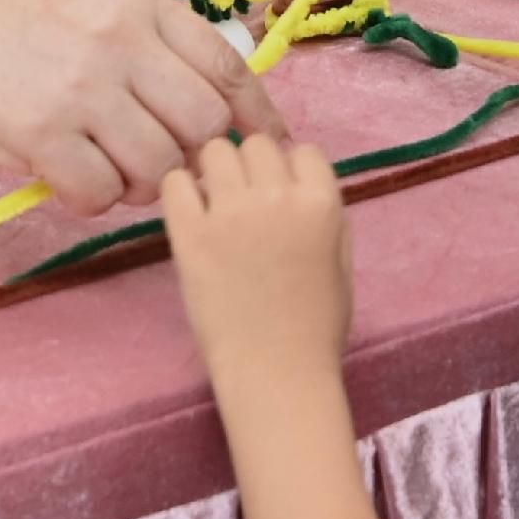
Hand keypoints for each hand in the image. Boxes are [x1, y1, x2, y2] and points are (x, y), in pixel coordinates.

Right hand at [0, 0, 285, 216]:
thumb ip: (141, 36)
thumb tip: (203, 100)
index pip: (225, 64)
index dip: (255, 115)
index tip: (264, 144)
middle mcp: (118, 35)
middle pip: (204, 124)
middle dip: (189, 157)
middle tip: (155, 164)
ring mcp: (80, 84)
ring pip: (158, 167)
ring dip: (139, 185)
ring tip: (103, 171)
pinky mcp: (38, 130)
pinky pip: (100, 193)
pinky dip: (91, 198)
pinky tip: (64, 178)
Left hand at [161, 132, 351, 392]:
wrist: (277, 374)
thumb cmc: (318, 328)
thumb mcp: (343, 262)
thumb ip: (329, 215)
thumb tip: (303, 182)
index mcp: (322, 203)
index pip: (302, 149)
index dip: (290, 168)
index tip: (280, 192)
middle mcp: (277, 197)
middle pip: (256, 143)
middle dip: (251, 165)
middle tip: (244, 198)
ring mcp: (231, 214)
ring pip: (215, 151)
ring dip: (215, 171)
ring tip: (214, 203)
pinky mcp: (190, 235)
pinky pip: (174, 183)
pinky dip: (179, 190)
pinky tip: (189, 213)